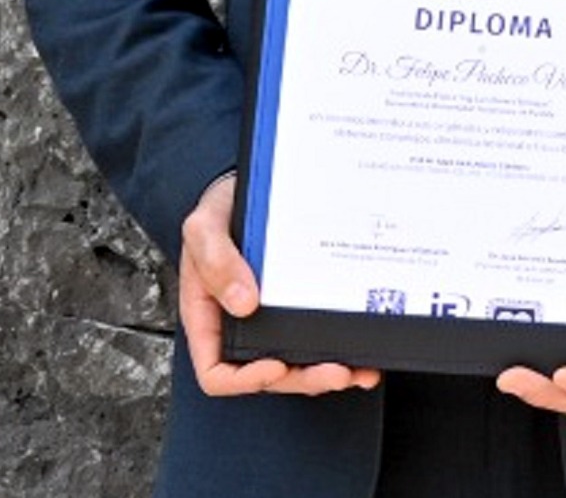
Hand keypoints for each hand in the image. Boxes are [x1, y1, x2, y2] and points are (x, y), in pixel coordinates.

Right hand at [179, 172, 381, 396]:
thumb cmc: (220, 210)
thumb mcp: (204, 227)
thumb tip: (244, 304)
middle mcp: (241, 326)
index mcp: (209, 317)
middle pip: (268, 375)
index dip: (246, 379)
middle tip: (336, 372)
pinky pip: (314, 335)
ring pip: (296, 363)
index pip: (217, 372)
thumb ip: (216, 261)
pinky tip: (362, 351)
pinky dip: (338, 348)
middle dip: (303, 379)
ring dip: (327, 372)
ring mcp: (271, 319)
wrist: (250, 187)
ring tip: (358, 370)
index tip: (276, 366)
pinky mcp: (297, 306)